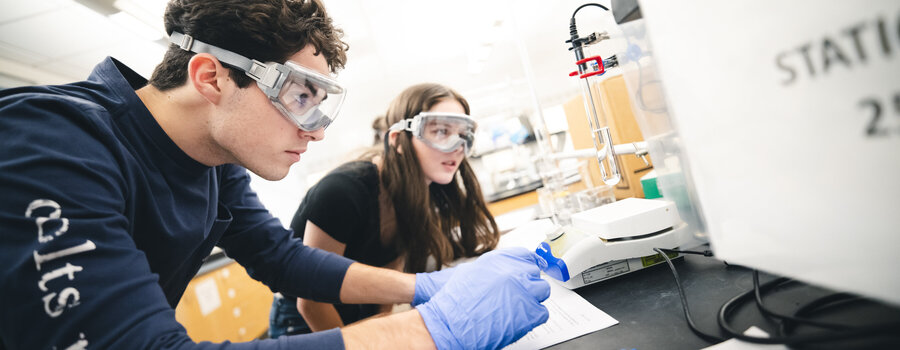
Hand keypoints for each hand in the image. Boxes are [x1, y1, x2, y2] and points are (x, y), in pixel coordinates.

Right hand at [416, 248, 550, 349]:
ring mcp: (524, 291)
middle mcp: (514, 272)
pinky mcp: (530, 312)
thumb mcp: (470, 272)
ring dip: (533, 299)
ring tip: (518, 308)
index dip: (527, 266)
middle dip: (527, 283)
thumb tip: (502, 271)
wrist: (450, 323)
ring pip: (542, 290)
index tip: (528, 272)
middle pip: (534, 272)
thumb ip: (492, 269)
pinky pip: (542, 312)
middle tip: (516, 294)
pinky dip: (533, 317)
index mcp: (500, 260)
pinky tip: (519, 319)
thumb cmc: (455, 302)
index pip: (526, 255)